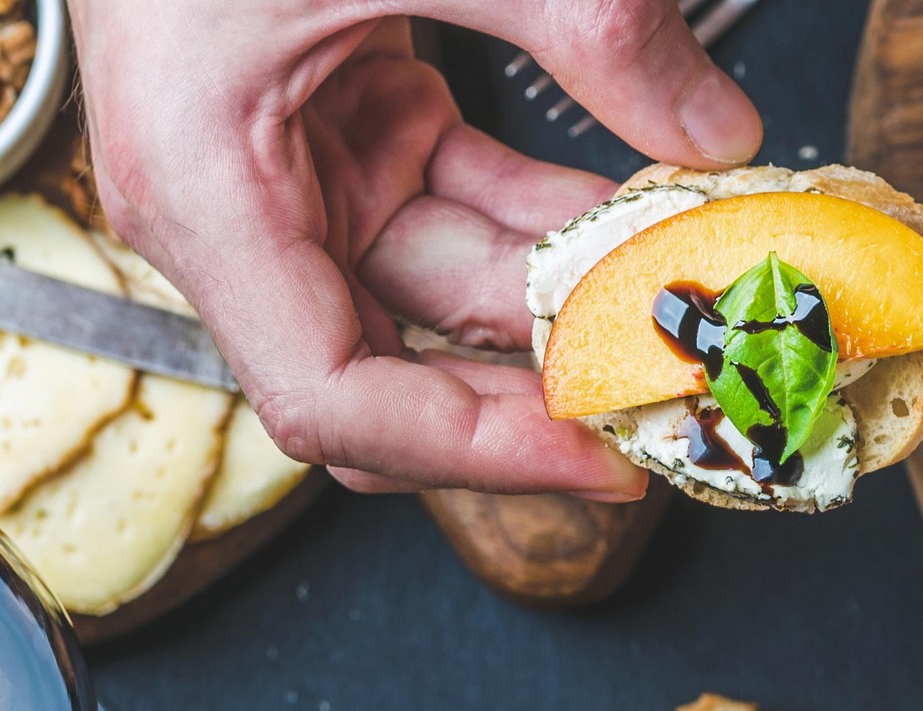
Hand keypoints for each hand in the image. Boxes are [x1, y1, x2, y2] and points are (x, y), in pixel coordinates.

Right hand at [67, 0, 764, 494]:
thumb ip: (579, 24)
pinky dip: (549, 223)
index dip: (478, 451)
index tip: (606, 456)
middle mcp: (241, 209)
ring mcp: (299, 170)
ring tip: (682, 307)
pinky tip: (641, 223)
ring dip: (564, 302)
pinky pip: (465, 211)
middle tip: (668, 401)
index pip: (337, 401)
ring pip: (448, 295)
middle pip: (397, 374)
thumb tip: (715, 131)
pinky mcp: (350, 124)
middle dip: (536, 393)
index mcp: (207, 194)